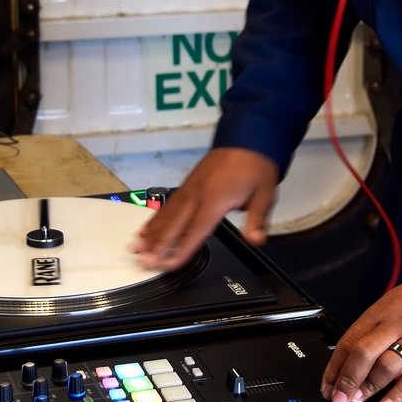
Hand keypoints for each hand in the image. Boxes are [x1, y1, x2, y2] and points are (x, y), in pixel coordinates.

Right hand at [130, 147, 279, 269]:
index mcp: (215, 200)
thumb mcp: (265, 193)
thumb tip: (256, 239)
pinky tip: (147, 228)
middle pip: (174, 226)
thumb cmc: (255, 164)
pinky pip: (168, 204)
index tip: (168, 265)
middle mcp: (197, 195)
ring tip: (136, 247)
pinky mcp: (188, 184)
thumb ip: (257, 219)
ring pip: (166, 215)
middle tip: (143, 261)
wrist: (248, 135)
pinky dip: (156, 217)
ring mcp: (190, 189)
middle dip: (158, 246)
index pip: (195, 232)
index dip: (181, 251)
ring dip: (151, 233)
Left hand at [321, 273, 401, 401]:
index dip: (335, 366)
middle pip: (362, 353)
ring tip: (358, 400)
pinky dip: (398, 394)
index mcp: (382, 311)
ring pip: (385, 366)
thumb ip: (377, 325)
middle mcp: (396, 324)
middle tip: (338, 398)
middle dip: (346, 379)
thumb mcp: (396, 301)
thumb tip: (355, 352)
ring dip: (368, 387)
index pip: (349, 340)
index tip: (327, 385)